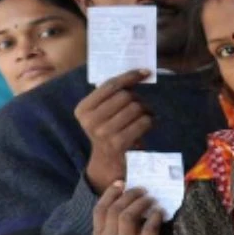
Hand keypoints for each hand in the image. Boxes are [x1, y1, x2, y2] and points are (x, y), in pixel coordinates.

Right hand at [75, 70, 153, 192]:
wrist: (108, 162)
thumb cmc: (109, 131)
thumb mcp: (103, 113)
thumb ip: (113, 95)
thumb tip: (138, 73)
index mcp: (83, 109)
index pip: (110, 85)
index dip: (129, 76)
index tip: (145, 72)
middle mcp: (90, 121)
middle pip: (125, 96)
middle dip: (139, 98)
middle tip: (143, 106)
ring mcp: (103, 133)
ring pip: (135, 107)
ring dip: (146, 110)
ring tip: (146, 115)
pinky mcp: (118, 143)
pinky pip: (142, 122)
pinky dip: (150, 121)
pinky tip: (149, 124)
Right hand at [92, 182, 172, 234]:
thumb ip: (116, 219)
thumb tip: (125, 188)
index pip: (99, 210)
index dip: (109, 194)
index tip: (121, 183)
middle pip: (114, 210)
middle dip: (129, 195)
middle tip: (142, 190)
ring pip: (127, 215)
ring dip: (141, 203)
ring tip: (151, 199)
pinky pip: (149, 225)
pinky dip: (155, 215)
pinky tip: (160, 211)